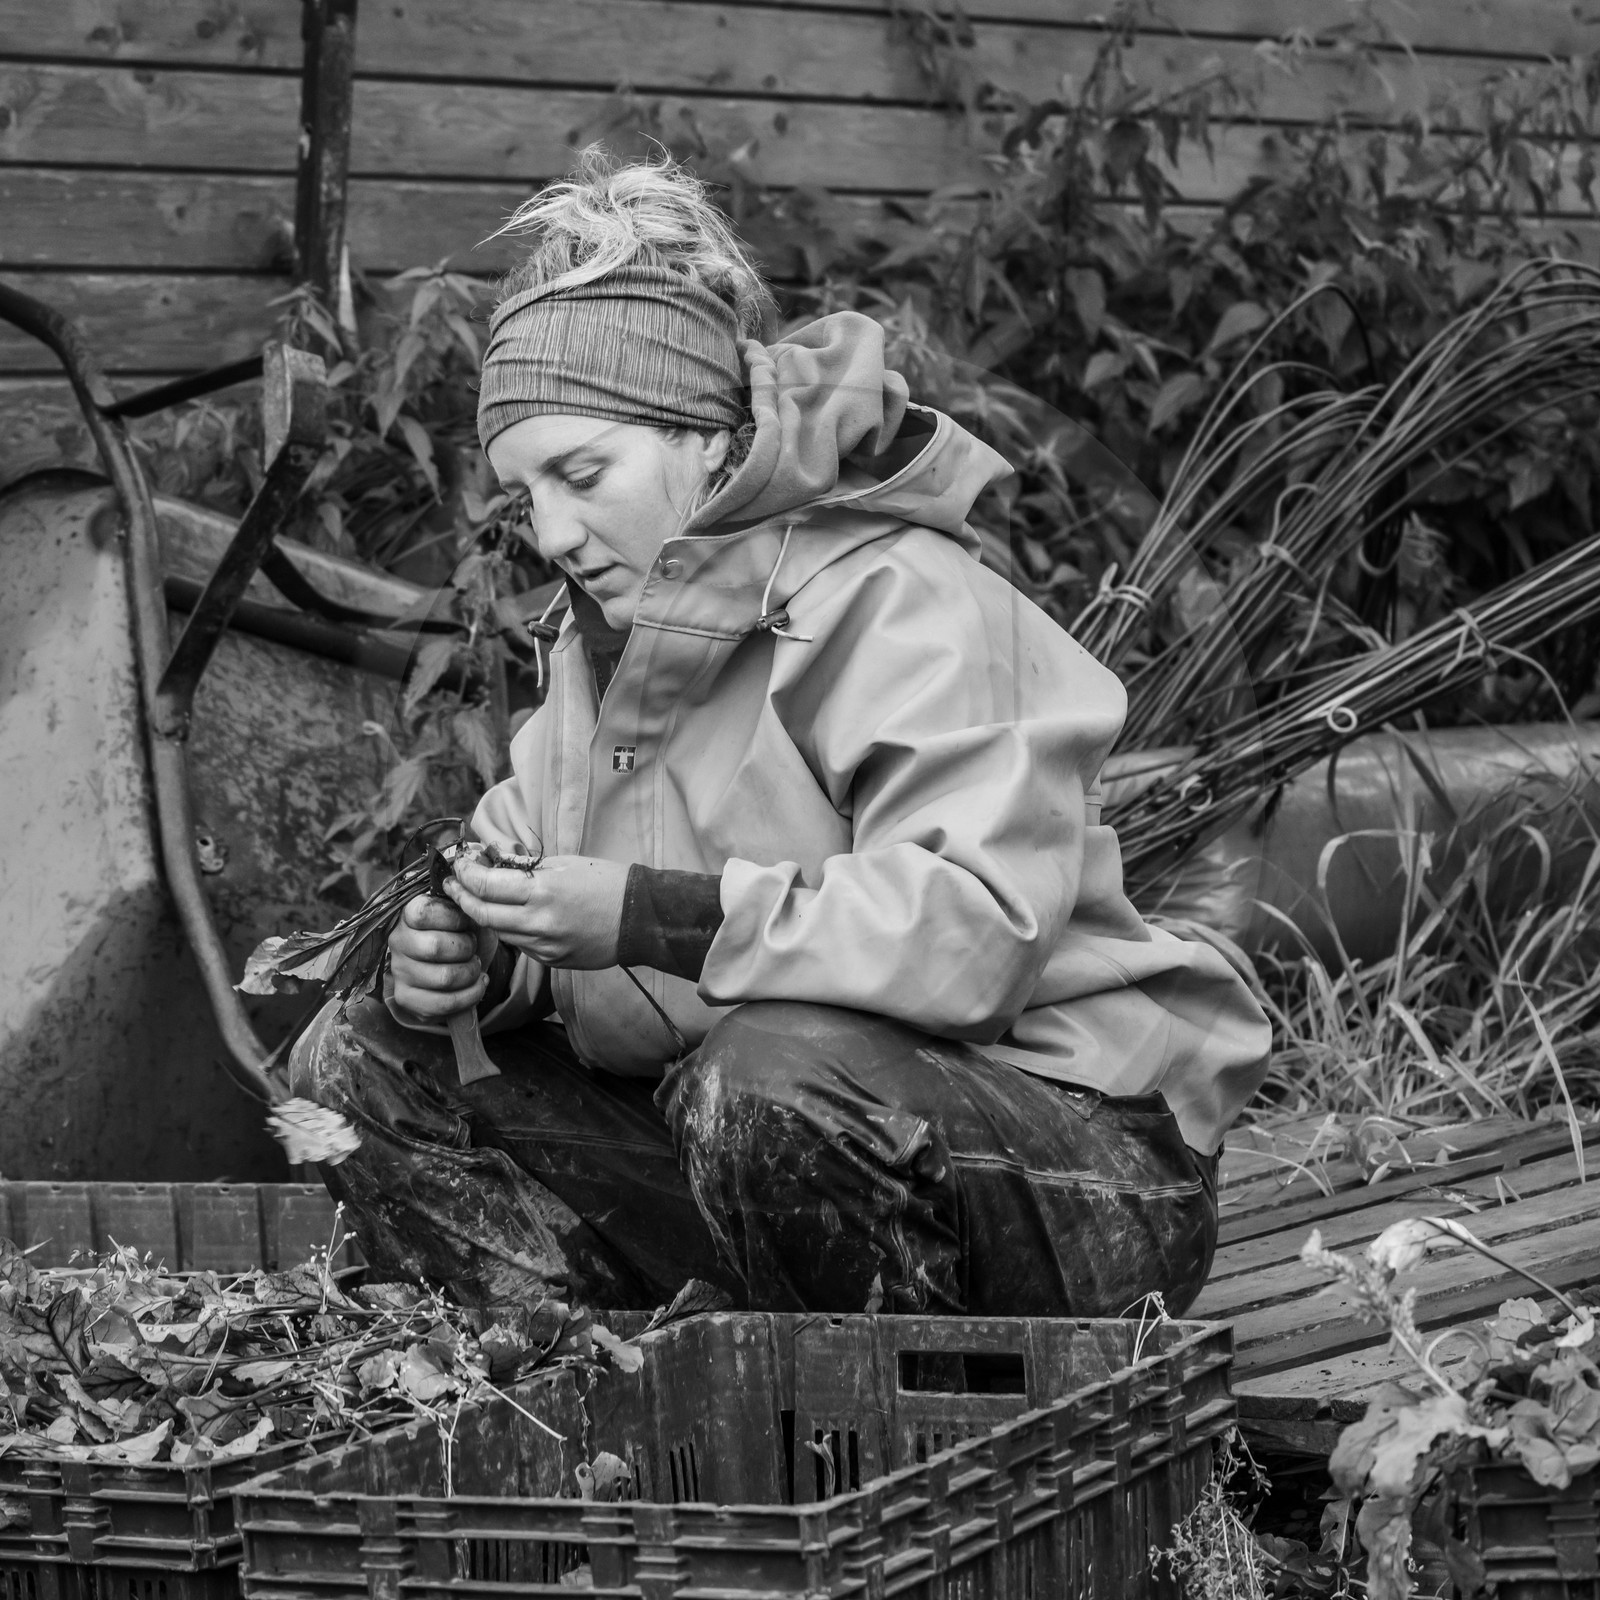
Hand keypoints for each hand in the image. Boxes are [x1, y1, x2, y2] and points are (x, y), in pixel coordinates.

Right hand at [387, 893, 498, 1017]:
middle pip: (436, 947)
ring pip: (443, 978)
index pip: (423, 913)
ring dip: (471, 973)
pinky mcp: (405, 997)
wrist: (460, 963)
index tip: (467, 922)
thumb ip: (466, 899)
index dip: (453, 918)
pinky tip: (477, 984)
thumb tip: (470, 881)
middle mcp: (397, 941)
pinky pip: (442, 1003)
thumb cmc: (463, 932)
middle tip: (473, 947)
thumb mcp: (467, 911)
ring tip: (475, 966)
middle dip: (467, 948)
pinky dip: (470, 996)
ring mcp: (399, 971)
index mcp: (407, 913)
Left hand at [444, 854, 627, 968]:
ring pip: (499, 932)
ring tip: (475, 897)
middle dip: (462, 897)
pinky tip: (509, 915)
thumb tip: (490, 861)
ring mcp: (545, 946)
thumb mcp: (564, 863)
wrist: (640, 918)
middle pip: (483, 914)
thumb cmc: (606, 882)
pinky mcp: (552, 960)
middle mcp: (540, 922)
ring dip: (482, 914)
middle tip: (451, 884)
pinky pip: (520, 944)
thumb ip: (524, 868)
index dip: (465, 874)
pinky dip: (508, 928)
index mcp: (543, 891)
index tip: (458, 864)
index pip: (486, 886)